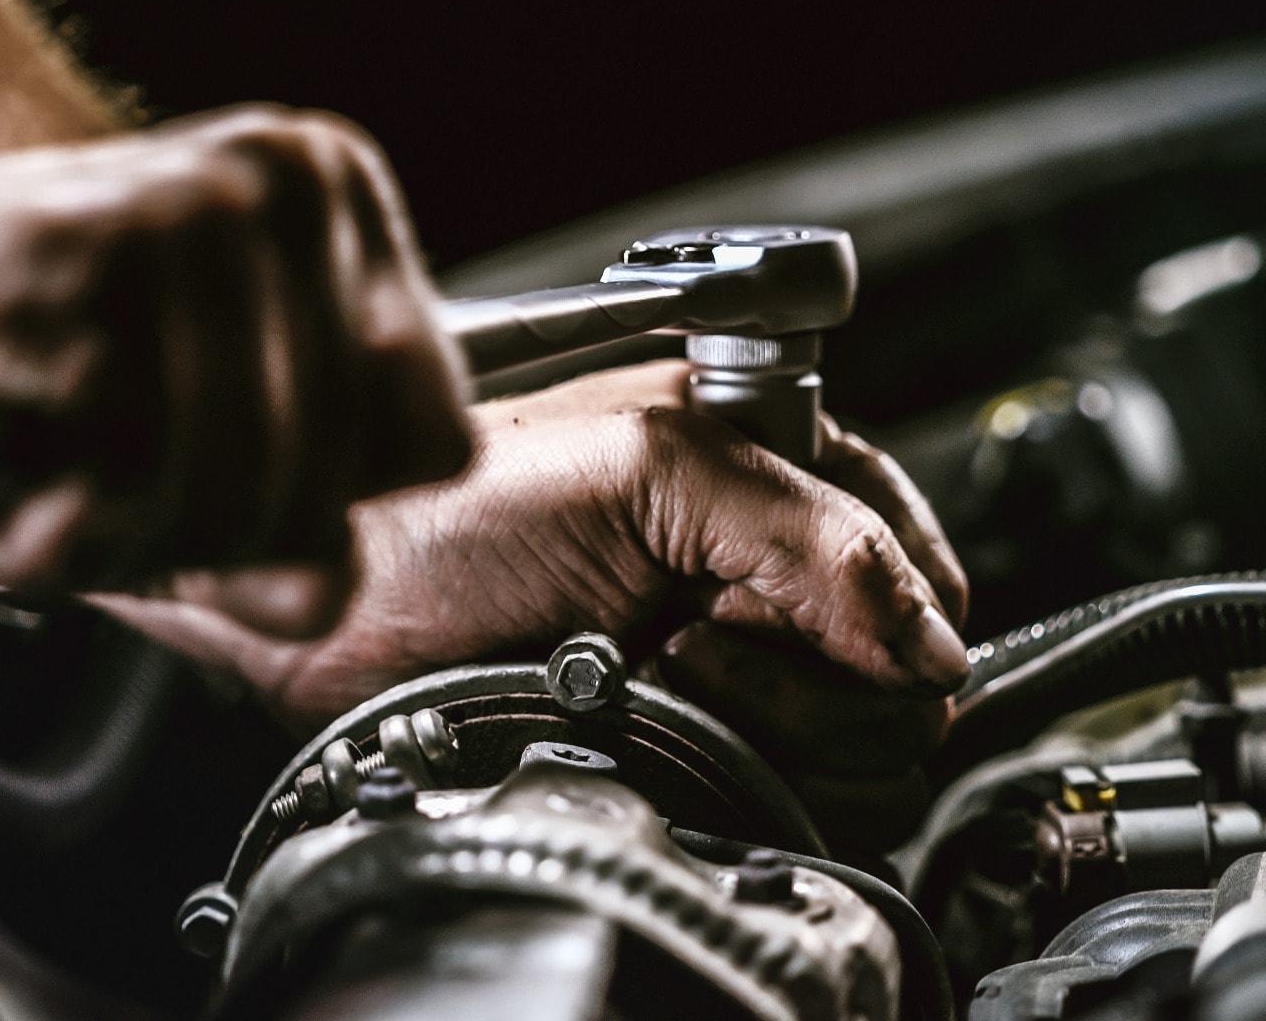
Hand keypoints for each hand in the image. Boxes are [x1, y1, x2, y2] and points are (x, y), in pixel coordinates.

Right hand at [0, 106, 471, 632]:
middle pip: (336, 480)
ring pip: (240, 483)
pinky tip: (4, 429)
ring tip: (50, 452)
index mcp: (337, 211)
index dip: (324, 508)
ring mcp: (195, 205)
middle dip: (212, 535)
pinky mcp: (89, 243)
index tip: (229, 488)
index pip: (436, 436)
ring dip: (121, 525)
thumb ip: (277, 554)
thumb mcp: (179, 495)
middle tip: (108, 478)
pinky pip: (130, 470)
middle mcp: (283, 183)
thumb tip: (320, 588)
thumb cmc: (11, 395)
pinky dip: (47, 508)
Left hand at [96, 360, 969, 838]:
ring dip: (762, 726)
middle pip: (897, 670)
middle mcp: (761, 568)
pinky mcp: (689, 740)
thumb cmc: (449, 505)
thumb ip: (810, 534)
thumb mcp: (647, 470)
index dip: (884, 607)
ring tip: (659, 674)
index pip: (916, 558)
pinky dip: (729, 774)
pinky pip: (779, 795)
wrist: (336, 601)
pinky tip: (649, 724)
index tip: (791, 617)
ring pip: (850, 747)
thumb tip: (929, 640)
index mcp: (774, 470)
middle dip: (809, 674)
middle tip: (699, 639)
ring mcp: (729, 662)